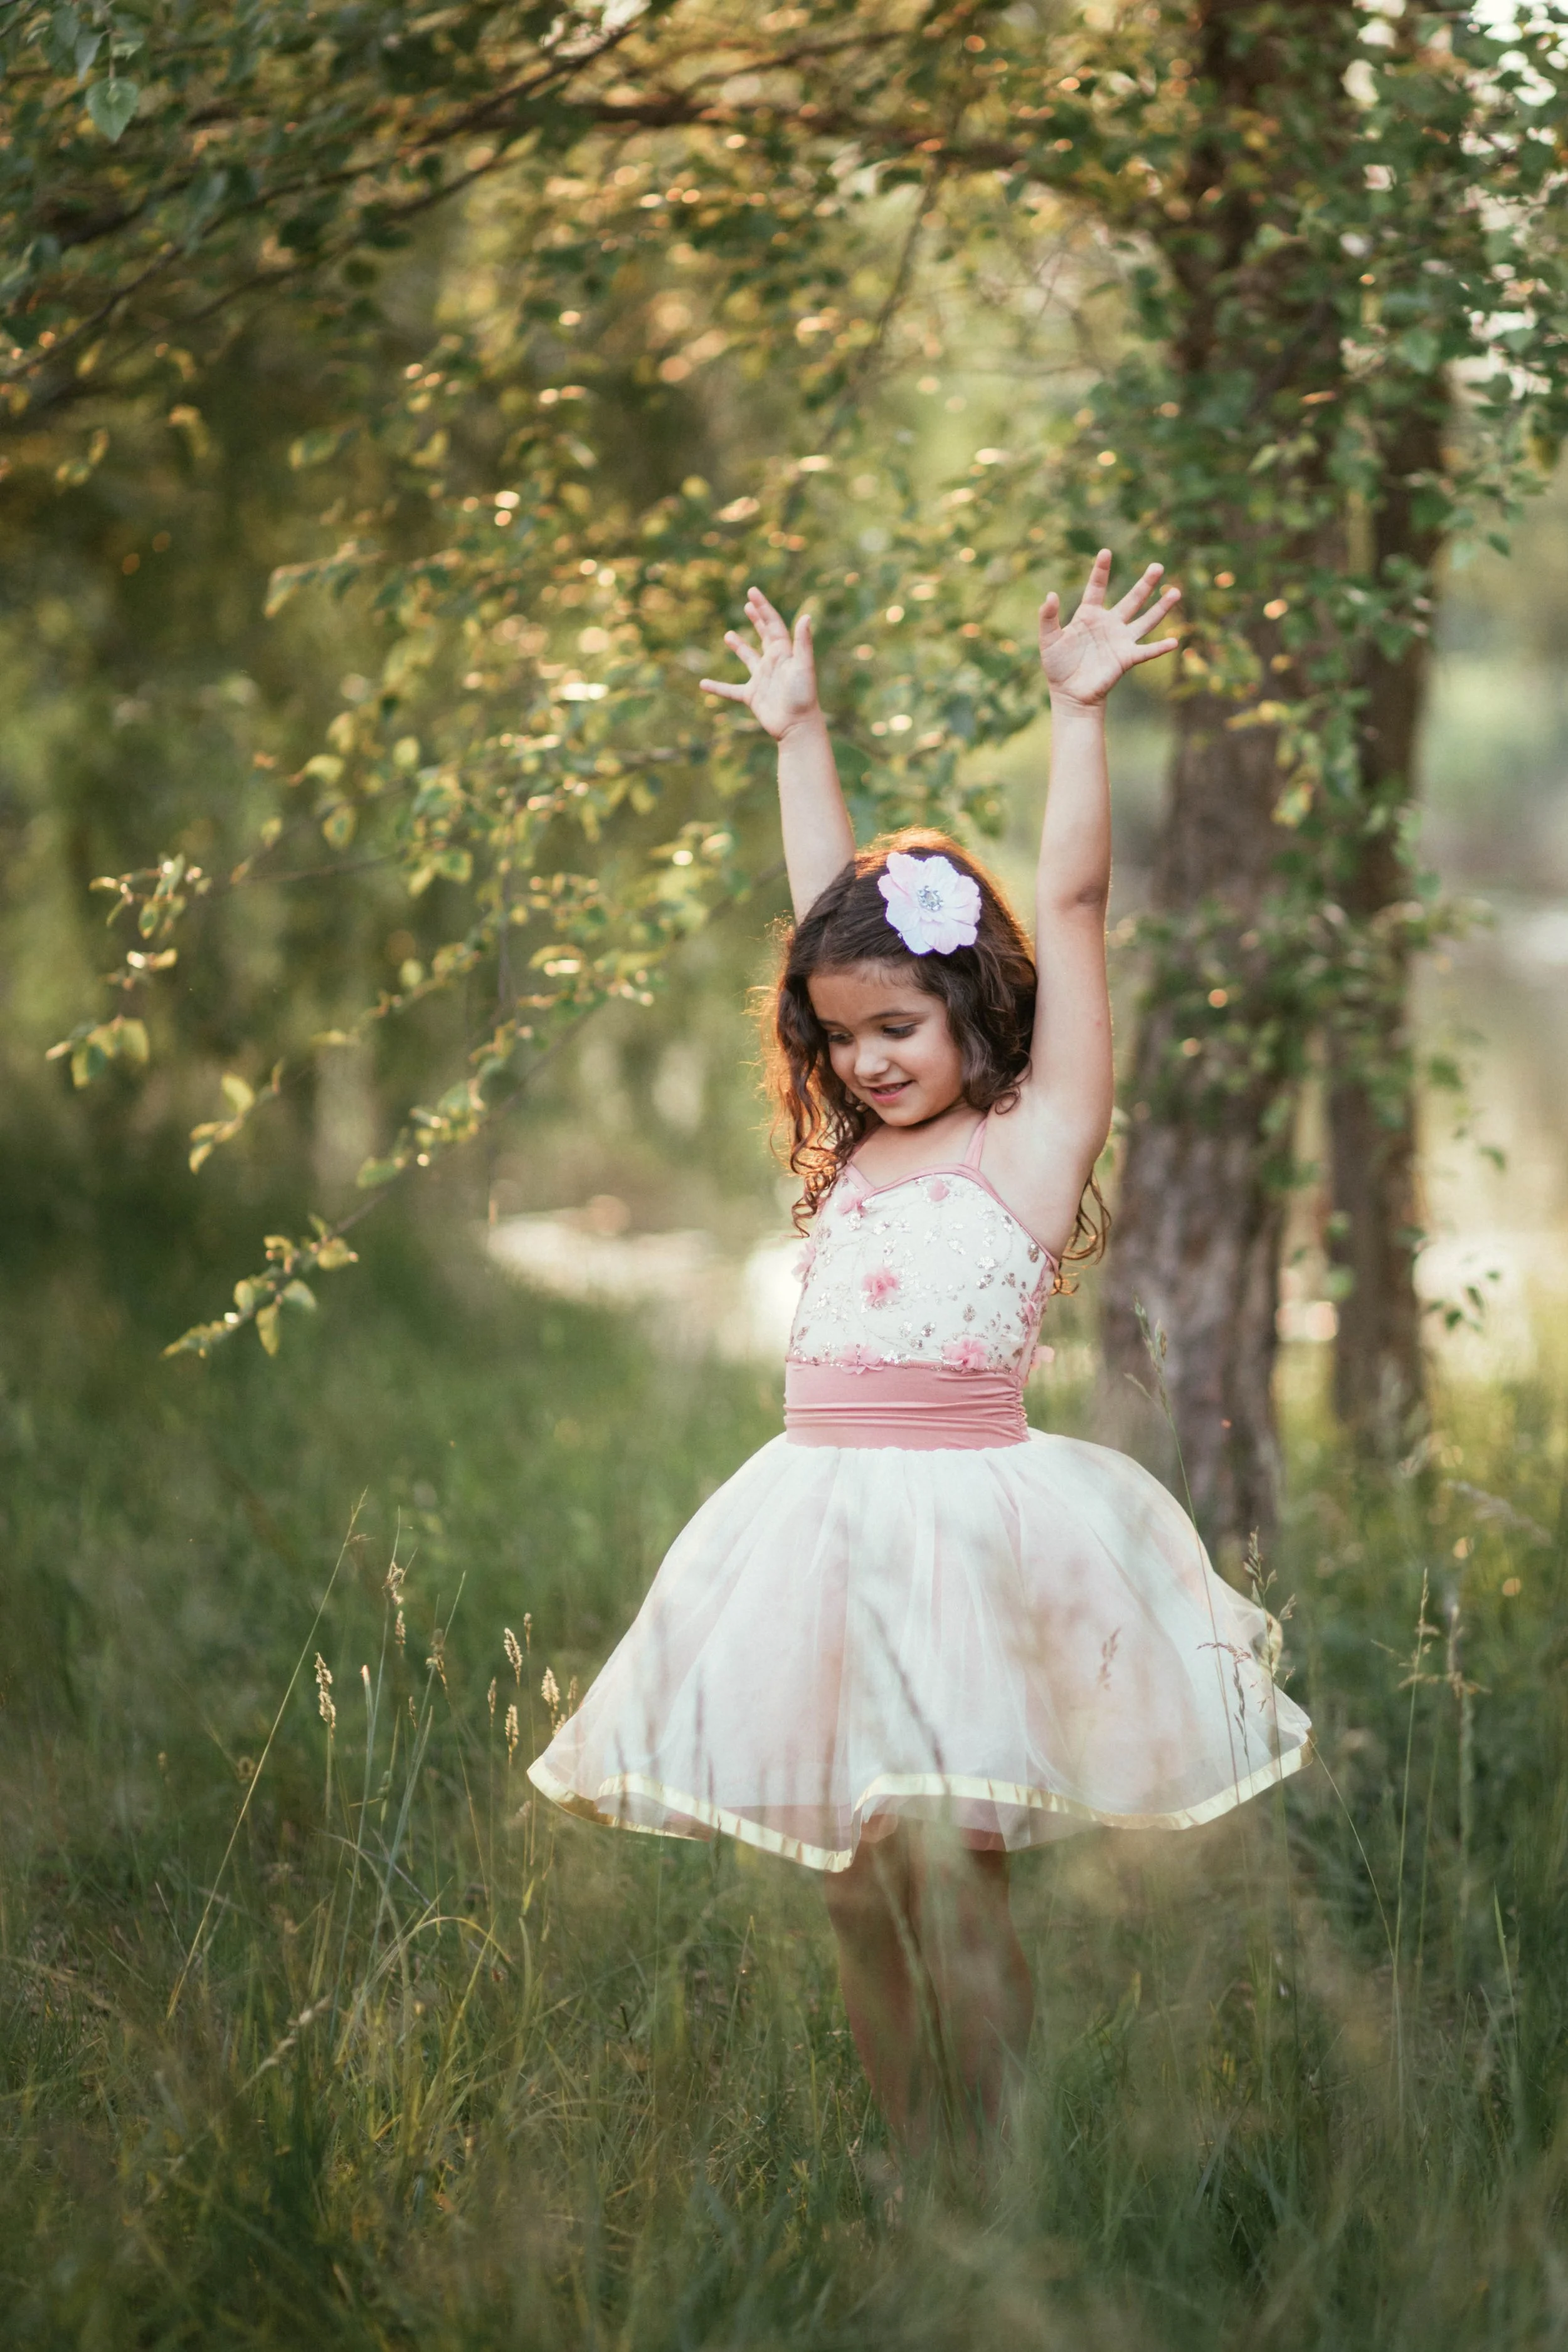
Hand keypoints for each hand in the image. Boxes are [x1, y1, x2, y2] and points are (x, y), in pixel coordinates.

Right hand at [699, 586, 821, 740]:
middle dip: (757, 618)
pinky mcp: (752, 696)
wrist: (798, 726)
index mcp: (783, 652)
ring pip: (748, 659)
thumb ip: (803, 642)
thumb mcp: (803, 666)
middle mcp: (773, 663)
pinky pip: (731, 690)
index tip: (752, 592)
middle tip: (748, 604)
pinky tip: (703, 684)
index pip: (772, 624)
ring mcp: (762, 679)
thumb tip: (807, 616)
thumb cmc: (803, 696)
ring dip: (739, 646)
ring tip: (728, 635)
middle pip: (764, 635)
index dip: (763, 608)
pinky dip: (718, 687)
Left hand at [1038, 549, 1180, 709]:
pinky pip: (1146, 651)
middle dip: (1145, 584)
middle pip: (1132, 599)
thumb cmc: (1058, 666)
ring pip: (1146, 620)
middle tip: (1158, 566)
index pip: (1097, 588)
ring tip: (1176, 592)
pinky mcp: (1126, 658)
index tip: (1106, 552)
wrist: (1069, 694)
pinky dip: (1159, 648)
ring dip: (1161, 608)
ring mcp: (1121, 640)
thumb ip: (1048, 618)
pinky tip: (1174, 642)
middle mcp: (1109, 623)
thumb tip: (1050, 595)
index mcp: (1089, 615)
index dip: (1101, 571)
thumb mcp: (1048, 640)